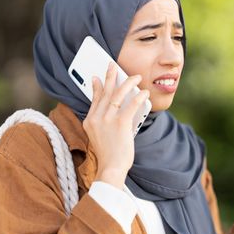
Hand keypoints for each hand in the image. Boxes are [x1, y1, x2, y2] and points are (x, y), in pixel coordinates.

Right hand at [82, 63, 149, 188]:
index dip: (97, 87)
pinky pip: (131, 104)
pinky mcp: (120, 123)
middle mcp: (95, 118)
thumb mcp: (100, 137)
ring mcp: (107, 120)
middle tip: (113, 65)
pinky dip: (138, 97)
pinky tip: (144, 93)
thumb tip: (117, 110)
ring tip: (136, 77)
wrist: (111, 169)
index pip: (94, 100)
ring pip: (117, 95)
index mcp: (89, 122)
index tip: (97, 78)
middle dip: (110, 77)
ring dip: (128, 83)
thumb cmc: (110, 156)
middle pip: (105, 92)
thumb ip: (104, 123)